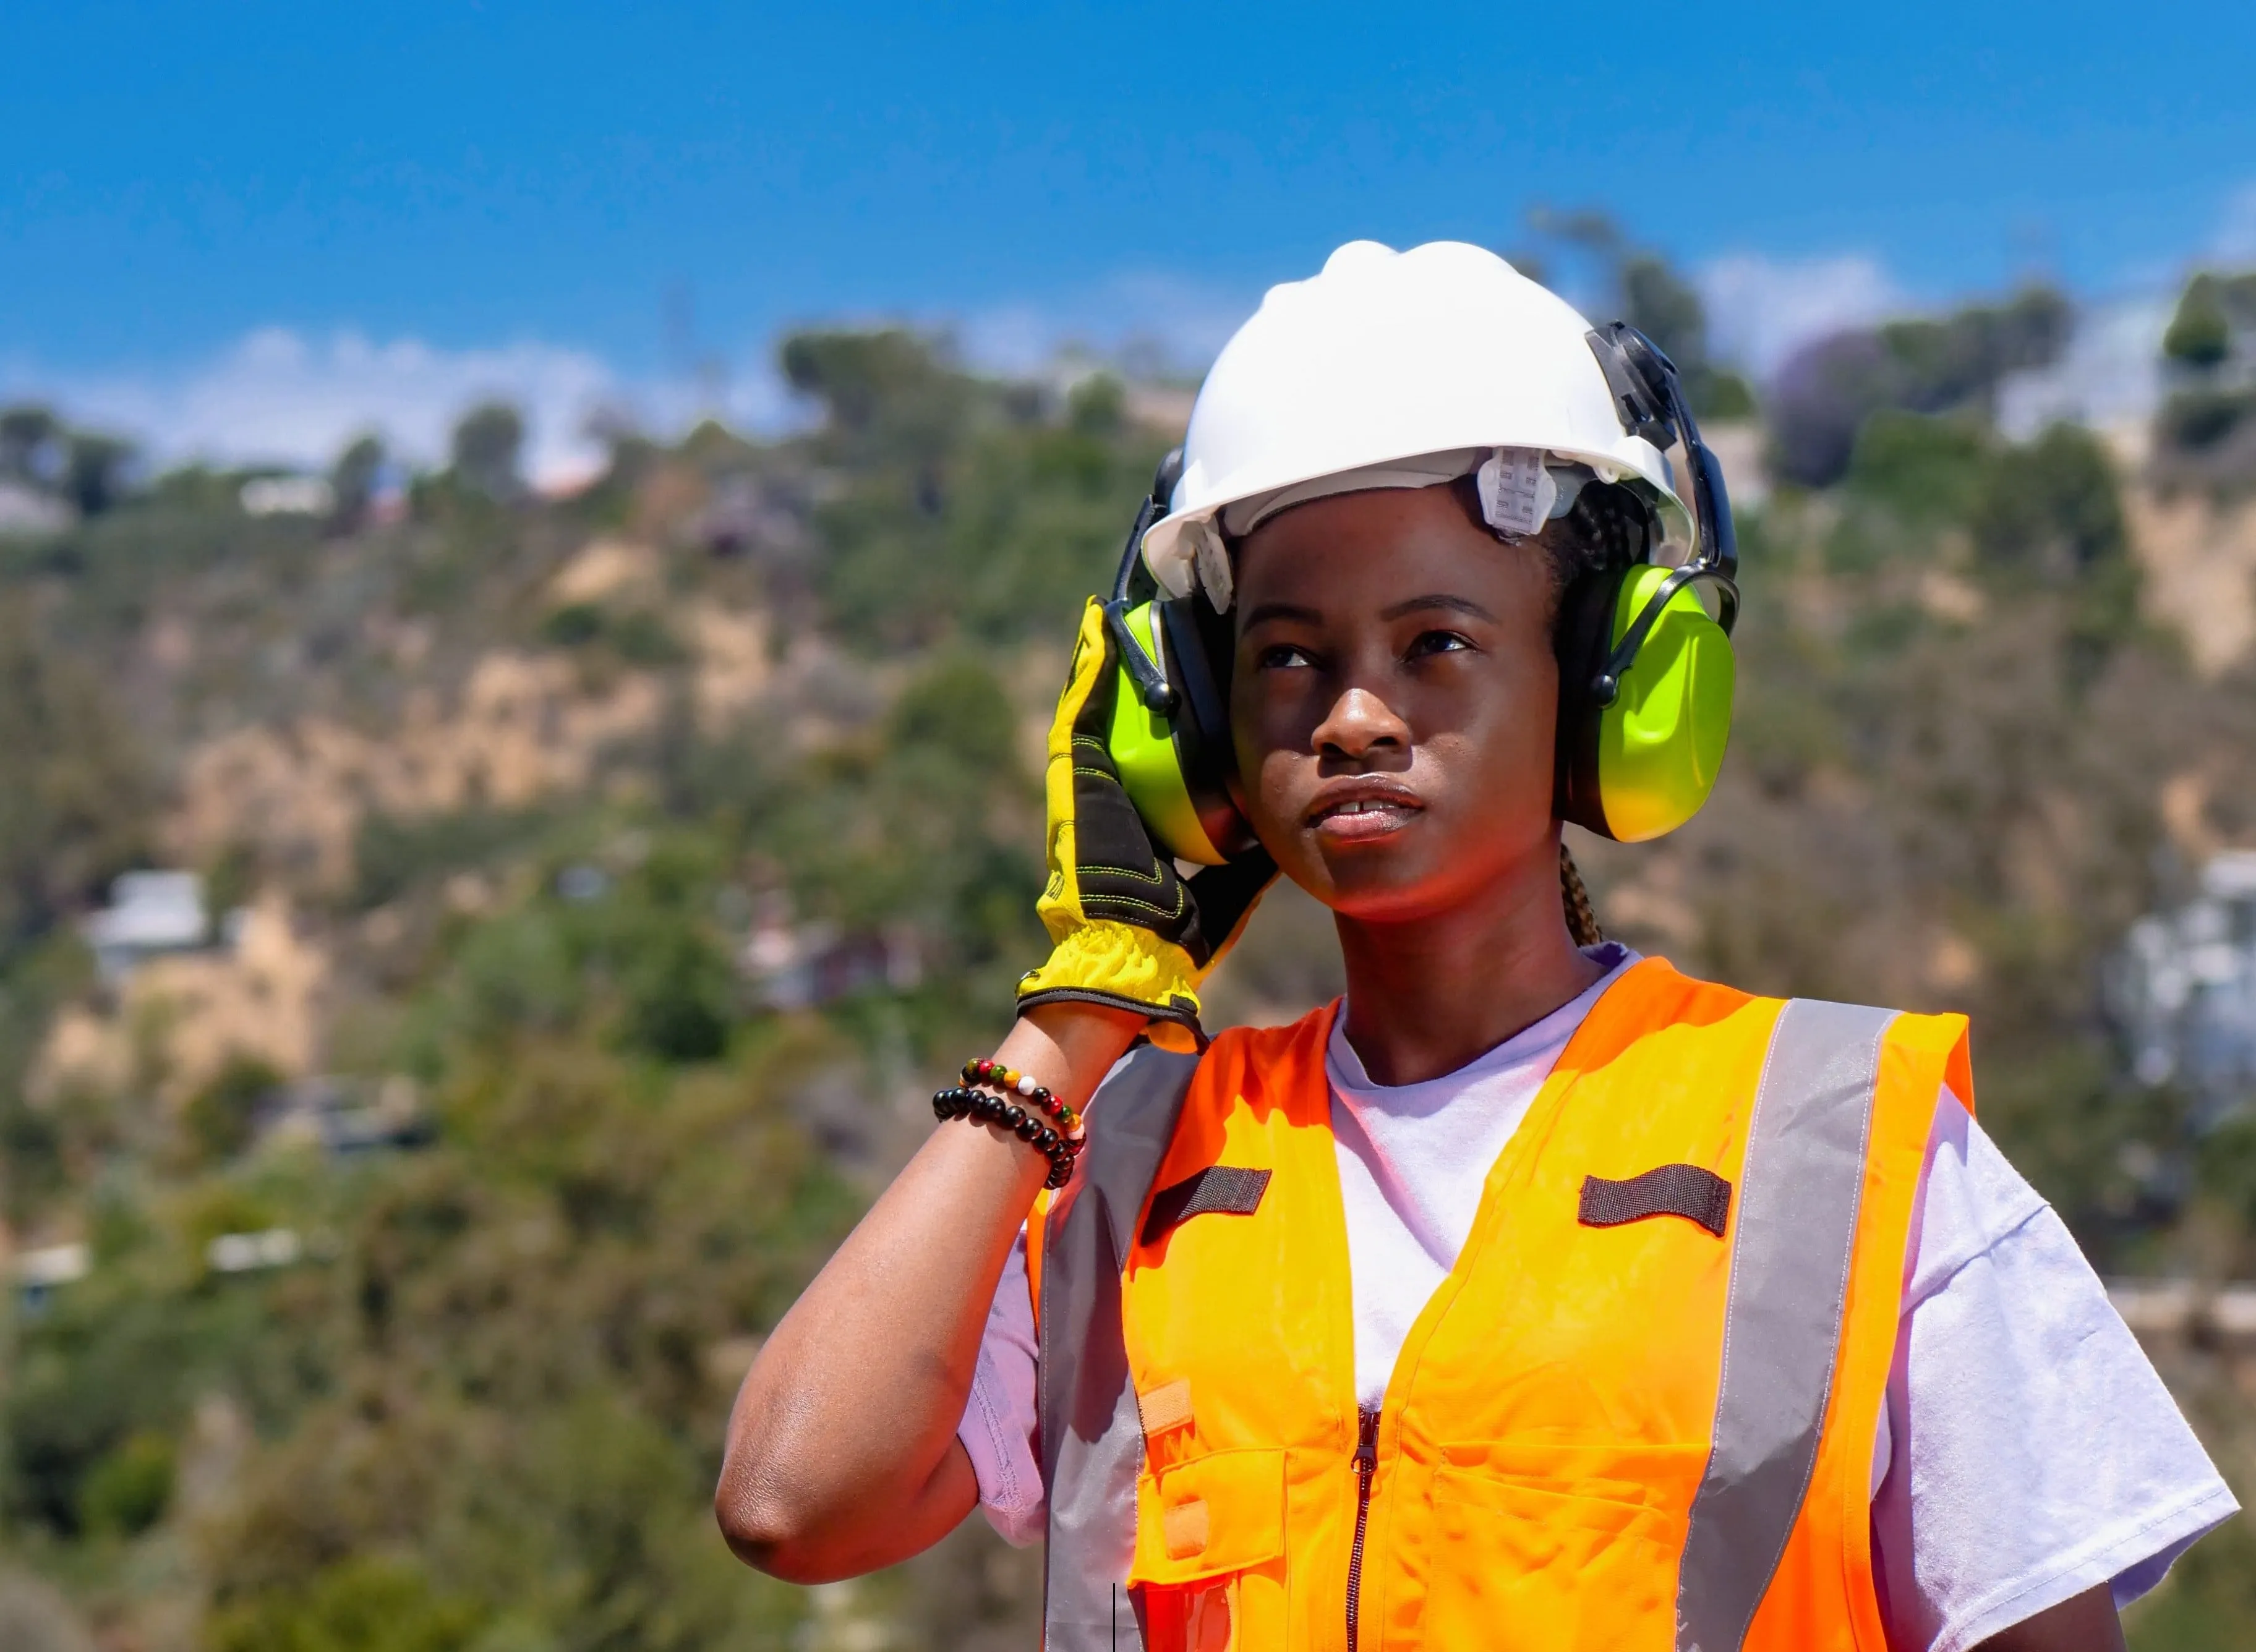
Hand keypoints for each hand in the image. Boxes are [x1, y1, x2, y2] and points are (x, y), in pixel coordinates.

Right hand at [1015, 598, 1275, 1039]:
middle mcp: (1112, 787)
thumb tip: (1286, 820)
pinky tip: (1101, 626)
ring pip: (1099, 699)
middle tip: (1170, 614)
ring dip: (1114, 653)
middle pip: (1131, 712)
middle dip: (1145, 665)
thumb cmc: (1179, 929)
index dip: (1178, 702)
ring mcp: (1087, 780)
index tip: (1202, 661)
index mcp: (1144, 810)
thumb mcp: (1231, 879)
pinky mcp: (1074, 776)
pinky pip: (1080, 709)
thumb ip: (1253, 851)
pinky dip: (1089, 668)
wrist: (1136, 954)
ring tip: (1132, 604)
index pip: (1163, 743)